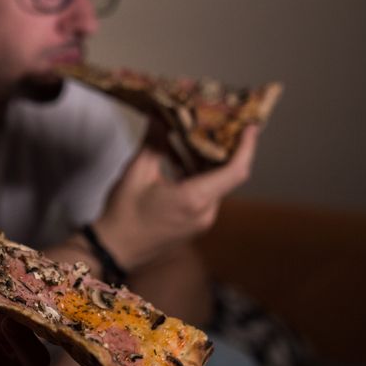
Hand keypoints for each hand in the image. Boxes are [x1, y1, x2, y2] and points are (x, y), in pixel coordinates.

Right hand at [94, 125, 257, 268]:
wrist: (114, 250)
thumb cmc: (123, 215)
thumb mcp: (136, 172)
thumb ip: (154, 142)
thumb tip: (161, 116)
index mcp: (193, 199)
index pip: (235, 171)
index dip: (247, 147)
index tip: (250, 128)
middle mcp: (205, 213)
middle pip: (228, 176)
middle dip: (227, 149)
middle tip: (221, 124)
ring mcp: (202, 221)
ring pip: (218, 185)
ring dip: (212, 163)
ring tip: (202, 138)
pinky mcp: (196, 225)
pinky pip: (208, 195)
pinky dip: (202, 176)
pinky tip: (188, 160)